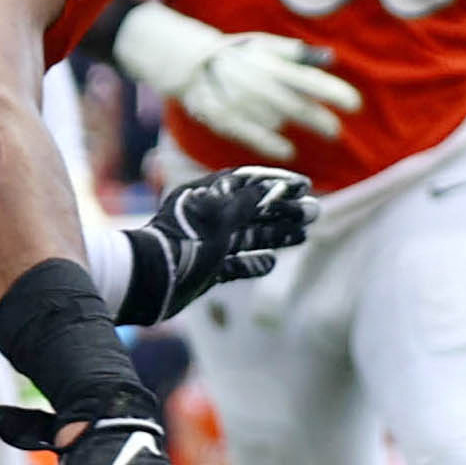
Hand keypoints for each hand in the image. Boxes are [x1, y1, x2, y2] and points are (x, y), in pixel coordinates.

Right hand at [115, 2, 356, 159]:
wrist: (191, 63)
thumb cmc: (239, 53)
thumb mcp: (266, 45)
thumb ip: (298, 54)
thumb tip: (330, 58)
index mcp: (270, 63)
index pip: (308, 80)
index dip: (333, 93)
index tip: (355, 106)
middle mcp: (257, 82)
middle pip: (296, 106)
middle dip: (320, 120)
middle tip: (335, 131)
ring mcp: (240, 102)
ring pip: (276, 121)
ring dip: (293, 126)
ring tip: (309, 126)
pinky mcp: (225, 119)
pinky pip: (251, 136)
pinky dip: (271, 144)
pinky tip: (288, 151)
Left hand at [116, 167, 316, 322]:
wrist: (150, 282)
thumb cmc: (184, 243)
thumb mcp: (219, 217)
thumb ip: (246, 201)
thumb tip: (268, 187)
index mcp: (206, 196)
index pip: (246, 183)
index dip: (276, 182)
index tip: (304, 185)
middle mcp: (206, 218)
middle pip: (251, 210)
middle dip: (283, 210)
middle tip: (315, 211)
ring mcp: (206, 245)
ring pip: (246, 237)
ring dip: (275, 235)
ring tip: (304, 234)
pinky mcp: (204, 270)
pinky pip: (233, 264)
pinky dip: (252, 263)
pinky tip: (270, 263)